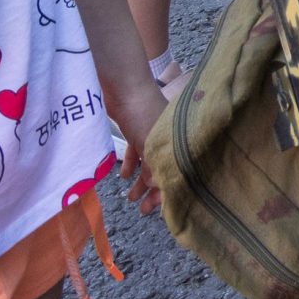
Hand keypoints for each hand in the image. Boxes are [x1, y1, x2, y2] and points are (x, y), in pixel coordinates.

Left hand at [103, 76, 166, 214]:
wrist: (125, 88)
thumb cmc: (142, 114)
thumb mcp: (148, 143)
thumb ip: (152, 167)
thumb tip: (154, 187)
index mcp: (174, 140)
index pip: (174, 171)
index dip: (165, 191)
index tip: (154, 209)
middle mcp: (166, 138)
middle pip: (161, 168)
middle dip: (151, 190)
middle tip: (141, 210)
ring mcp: (151, 133)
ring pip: (148, 162)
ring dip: (139, 181)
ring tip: (130, 197)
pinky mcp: (136, 129)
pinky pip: (136, 151)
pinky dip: (131, 164)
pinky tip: (123, 176)